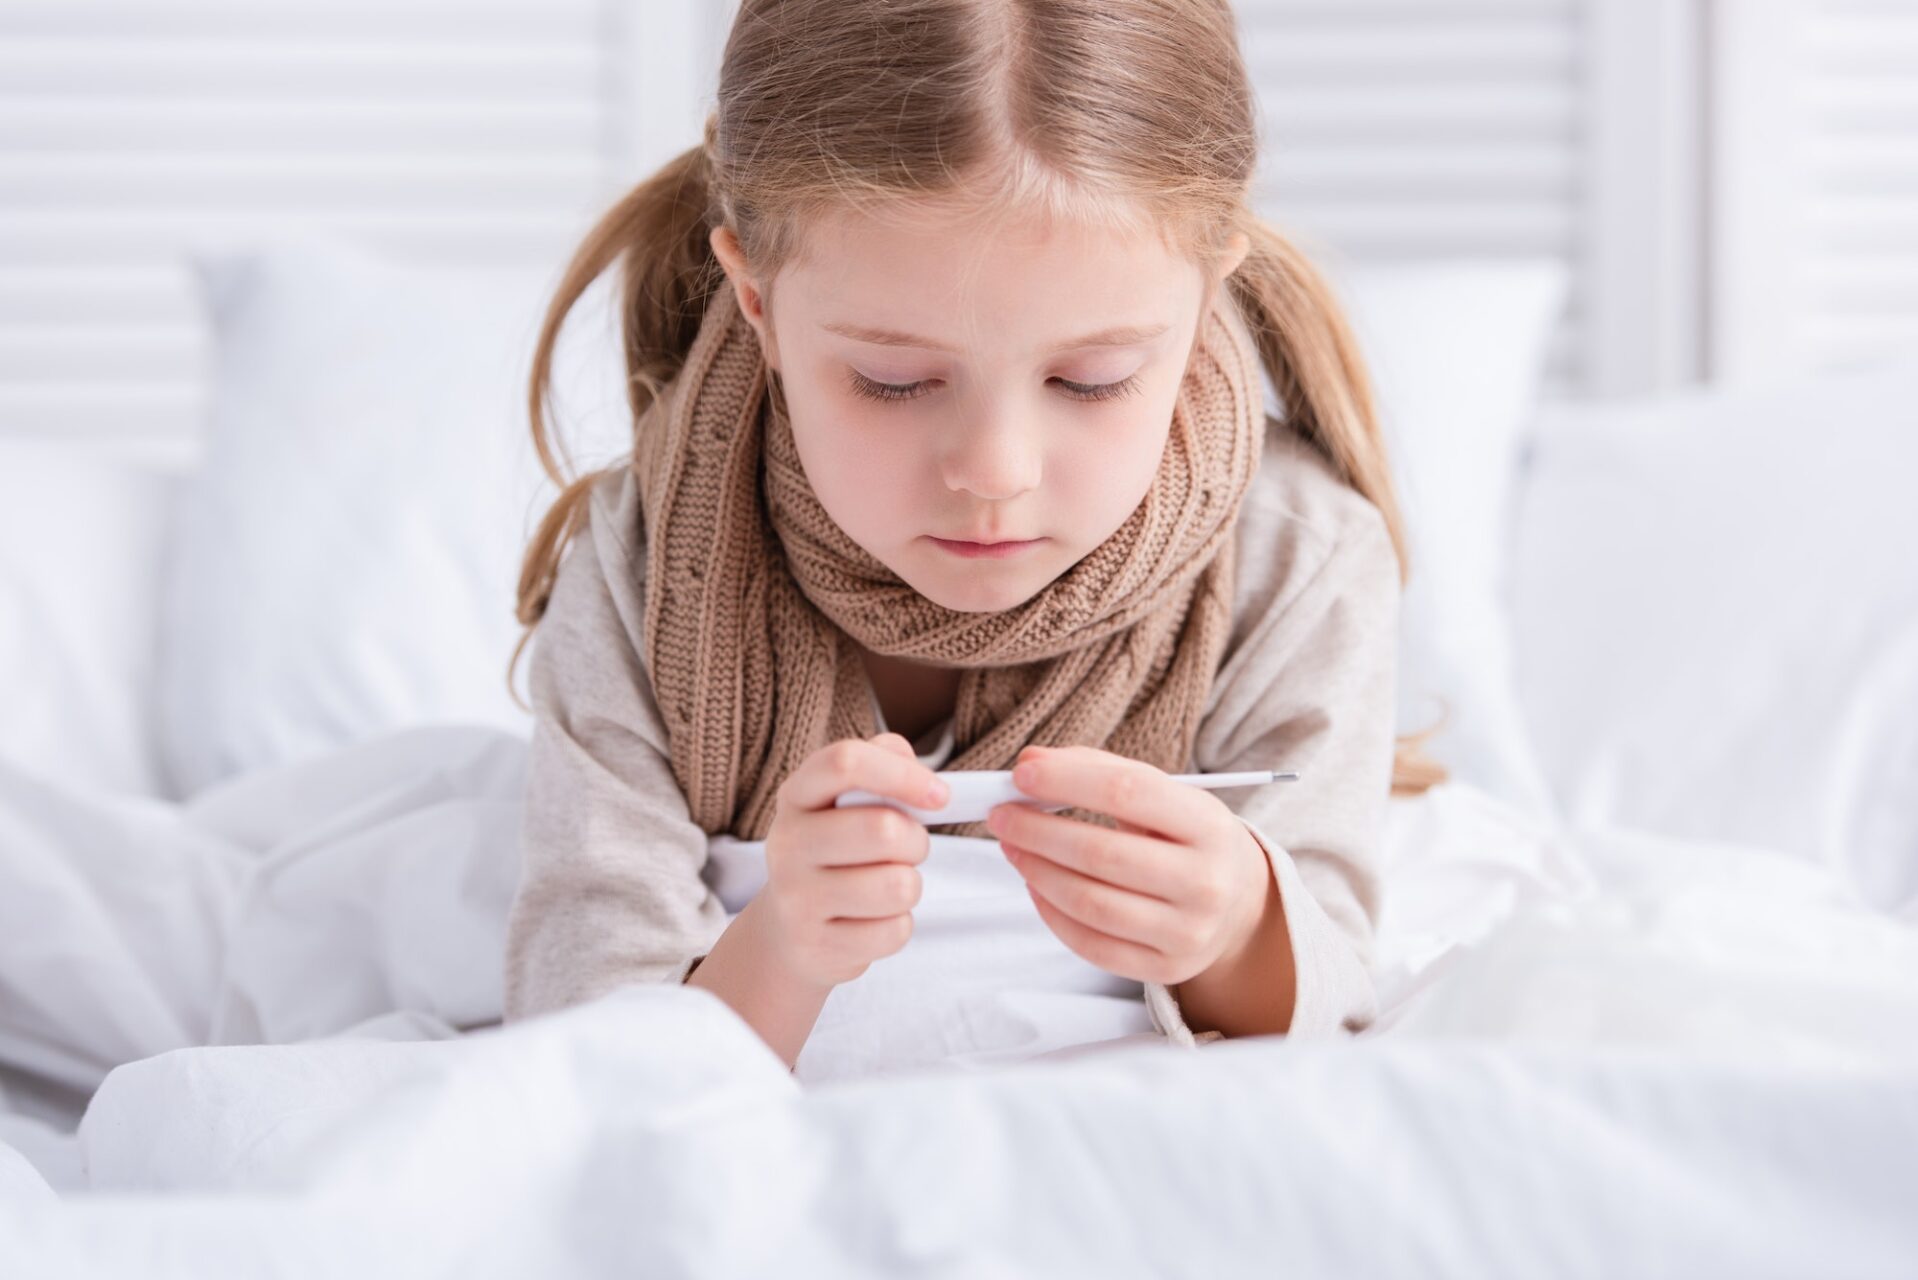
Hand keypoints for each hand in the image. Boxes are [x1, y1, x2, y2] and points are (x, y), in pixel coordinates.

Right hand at [760, 732, 947, 988]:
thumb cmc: (835, 852)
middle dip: (917, 841)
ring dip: (910, 885)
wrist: (788, 931)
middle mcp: (788, 843)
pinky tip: (871, 920)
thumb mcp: (843, 799)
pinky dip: (898, 925)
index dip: (903, 774)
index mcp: (797, 795)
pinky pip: (894, 931)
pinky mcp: (817, 946)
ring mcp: (797, 898)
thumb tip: (922, 775)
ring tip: (886, 884)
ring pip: (899, 886)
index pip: (846, 763)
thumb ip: (884, 763)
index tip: (940, 796)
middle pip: (884, 829)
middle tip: (907, 849)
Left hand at [986, 744, 1271, 986]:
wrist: (1238, 905)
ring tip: (1012, 847)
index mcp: (1209, 825)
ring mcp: (1188, 932)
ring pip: (1090, 903)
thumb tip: (1030, 763)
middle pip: (1101, 853)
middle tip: (1000, 815)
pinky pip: (1092, 944)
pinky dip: (1051, 912)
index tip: (1022, 773)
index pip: (1128, 792)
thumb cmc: (1187, 838)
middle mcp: (1205, 882)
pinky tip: (1035, 885)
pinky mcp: (1165, 969)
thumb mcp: (1165, 795)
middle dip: (1037, 831)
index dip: (1067, 780)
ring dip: (1036, 871)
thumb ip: (1100, 772)